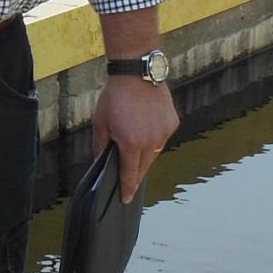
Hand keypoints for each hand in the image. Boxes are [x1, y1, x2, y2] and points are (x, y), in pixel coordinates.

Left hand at [91, 75, 177, 202]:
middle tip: (129, 179)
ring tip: (135, 146)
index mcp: (132, 144)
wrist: (137, 73)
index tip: (126, 199)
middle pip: (144, 167)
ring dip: (145, 155)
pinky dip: (154, 139)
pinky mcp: (172, 123)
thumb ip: (100, 146)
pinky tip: (145, 129)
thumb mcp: (100, 122)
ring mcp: (164, 132)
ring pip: (155, 154)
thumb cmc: (115, 97)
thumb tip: (101, 161)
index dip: (127, 188)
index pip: (130, 174)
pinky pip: (162, 138)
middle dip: (135, 174)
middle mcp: (152, 142)